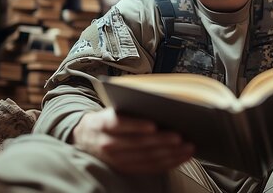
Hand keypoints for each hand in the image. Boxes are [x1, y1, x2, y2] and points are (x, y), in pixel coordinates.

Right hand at [71, 108, 193, 173]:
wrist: (85, 137)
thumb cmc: (108, 118)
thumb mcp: (112, 109)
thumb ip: (130, 108)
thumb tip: (161, 103)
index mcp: (104, 124)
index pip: (120, 124)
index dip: (137, 125)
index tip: (154, 125)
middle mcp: (108, 144)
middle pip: (138, 144)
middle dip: (161, 141)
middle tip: (181, 137)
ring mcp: (116, 160)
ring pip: (146, 158)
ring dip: (170, 154)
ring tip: (188, 148)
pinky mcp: (125, 169)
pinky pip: (150, 168)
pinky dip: (168, 163)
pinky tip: (182, 157)